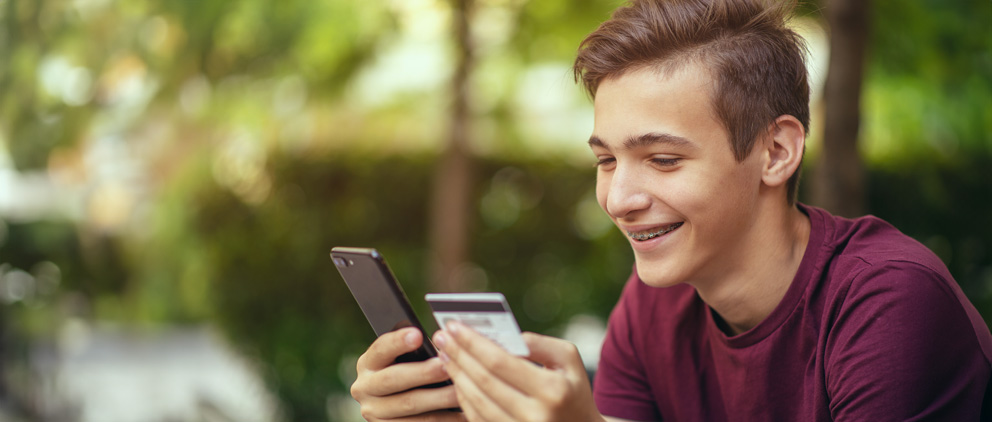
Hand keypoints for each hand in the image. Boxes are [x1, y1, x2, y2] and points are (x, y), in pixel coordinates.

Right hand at [351, 327, 464, 420]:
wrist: (393, 406)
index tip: (417, 335)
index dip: (398, 342)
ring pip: (409, 405)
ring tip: (461, 391)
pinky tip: (460, 412)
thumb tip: (443, 347)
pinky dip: (443, 419)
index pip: (381, 349)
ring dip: (438, 398)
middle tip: (448, 366)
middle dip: (424, 372)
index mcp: (368, 363)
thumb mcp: (402, 360)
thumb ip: (415, 353)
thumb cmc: (406, 373)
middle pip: (394, 379)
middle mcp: (365, 388)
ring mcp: (373, 412)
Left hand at [433, 322, 603, 421]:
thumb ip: (540, 343)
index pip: (500, 362)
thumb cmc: (572, 389)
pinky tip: (457, 378)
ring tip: (445, 354)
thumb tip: (507, 336)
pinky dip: (463, 398)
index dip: (473, 343)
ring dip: (456, 376)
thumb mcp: (569, 359)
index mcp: (552, 390)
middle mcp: (534, 416)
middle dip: (459, 355)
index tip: (454, 326)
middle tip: (442, 336)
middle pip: (483, 381)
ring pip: (476, 402)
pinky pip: (477, 418)